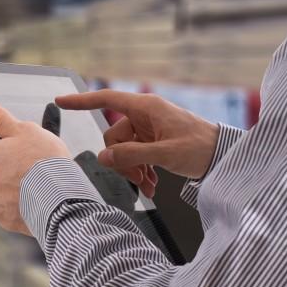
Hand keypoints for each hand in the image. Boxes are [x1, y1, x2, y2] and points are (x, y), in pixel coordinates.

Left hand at [0, 99, 70, 235]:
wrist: (59, 198)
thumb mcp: (25, 130)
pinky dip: (21, 206)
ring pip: (4, 191)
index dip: (12, 148)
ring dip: (17, 189)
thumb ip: (1, 118)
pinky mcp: (4, 219)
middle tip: (36, 169)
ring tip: (40, 187)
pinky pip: (11, 210)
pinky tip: (37, 201)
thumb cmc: (44, 160)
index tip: (27, 151)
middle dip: (12, 169)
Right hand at [55, 90, 218, 197]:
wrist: (225, 156)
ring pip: (124, 150)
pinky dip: (140, 171)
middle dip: (121, 160)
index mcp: (146, 108)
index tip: (60, 101)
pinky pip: (136, 156)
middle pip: (114, 137)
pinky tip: (151, 186)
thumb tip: (103, 157)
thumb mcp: (166, 154)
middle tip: (137, 179)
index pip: (107, 100)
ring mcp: (149, 130)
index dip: (82, 101)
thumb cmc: (202, 147)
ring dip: (132, 170)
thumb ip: (132, 155)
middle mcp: (145, 116)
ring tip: (148, 186)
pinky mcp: (155, 142)